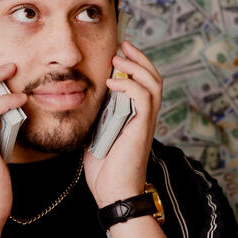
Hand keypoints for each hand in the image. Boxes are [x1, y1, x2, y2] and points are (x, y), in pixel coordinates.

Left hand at [84, 40, 161, 206]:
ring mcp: (145, 121)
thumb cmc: (104, 168)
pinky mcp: (142, 127)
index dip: (135, 64)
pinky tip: (113, 82)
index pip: (144, 83)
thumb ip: (97, 115)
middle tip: (123, 45)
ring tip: (118, 58)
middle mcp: (145, 116)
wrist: (113, 192)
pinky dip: (129, 84)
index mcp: (136, 116)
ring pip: (153, 83)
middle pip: (154, 77)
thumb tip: (83, 97)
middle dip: (139, 58)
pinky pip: (143, 97)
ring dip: (136, 66)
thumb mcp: (96, 133)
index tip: (119, 51)